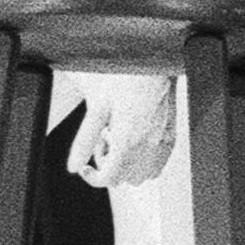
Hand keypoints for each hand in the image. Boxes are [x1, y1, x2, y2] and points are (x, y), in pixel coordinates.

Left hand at [66, 73, 177, 188]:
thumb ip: (85, 142)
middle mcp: (148, 148)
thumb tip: (73, 169)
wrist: (152, 64)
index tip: (86, 167)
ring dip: (127, 166)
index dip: (93, 177)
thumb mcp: (97, 109)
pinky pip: (157, 166)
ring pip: (142, 176)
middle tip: (105, 139)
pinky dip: (144, 162)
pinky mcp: (171, 139)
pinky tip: (135, 139)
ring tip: (120, 137)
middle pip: (124, 180)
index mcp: (127, 142)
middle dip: (110, 166)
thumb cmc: (123, 82)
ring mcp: (162, 145)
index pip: (109, 179)